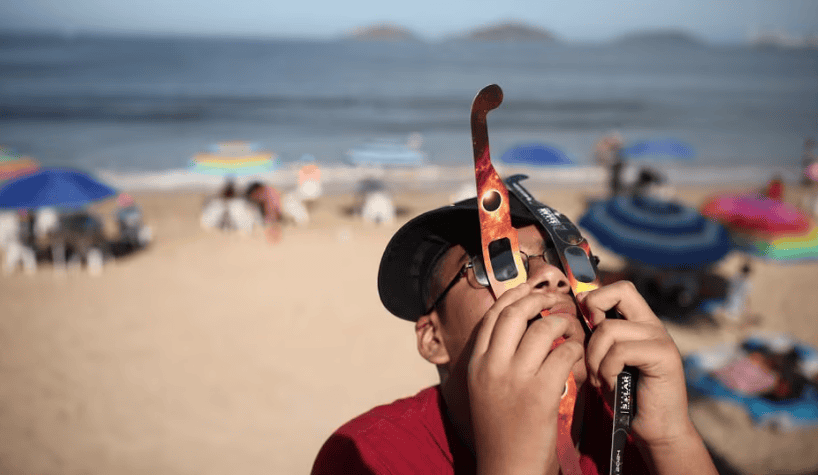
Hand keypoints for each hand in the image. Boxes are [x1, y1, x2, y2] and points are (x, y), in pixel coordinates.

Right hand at [468, 283, 583, 474]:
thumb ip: (495, 359)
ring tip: (570, 329)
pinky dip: (575, 349)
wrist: (507, 469)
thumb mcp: (485, 389)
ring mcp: (514, 379)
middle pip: (514, 314)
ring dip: (561, 323)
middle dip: (536, 300)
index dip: (511, 296)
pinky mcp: (539, 394)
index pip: (491, 316)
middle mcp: (491, 366)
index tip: (528, 288)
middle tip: (553, 300)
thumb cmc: (501, 431)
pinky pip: (563, 355)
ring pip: (541, 330)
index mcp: (476, 364)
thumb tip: (518, 330)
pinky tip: (579, 354)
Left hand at [578, 281, 693, 447]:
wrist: (655, 429)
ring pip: (609, 329)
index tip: (586, 326)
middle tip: (591, 345)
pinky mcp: (664, 356)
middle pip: (621, 291)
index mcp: (639, 322)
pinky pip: (620, 351)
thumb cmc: (625, 396)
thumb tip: (578, 301)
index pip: (618, 288)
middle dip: (595, 312)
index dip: (595, 299)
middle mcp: (653, 325)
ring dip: (594, 357)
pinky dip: (607, 370)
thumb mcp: (604, 358)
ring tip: (599, 378)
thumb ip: (596, 333)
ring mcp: (660, 338)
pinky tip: (611, 385)